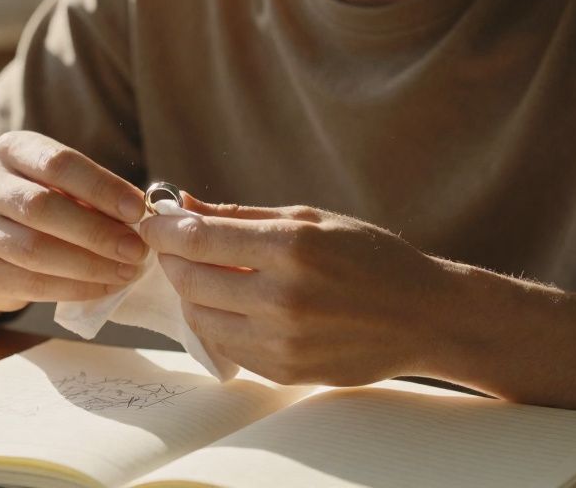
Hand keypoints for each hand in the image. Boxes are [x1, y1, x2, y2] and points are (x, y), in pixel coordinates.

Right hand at [0, 131, 148, 311]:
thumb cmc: (46, 204)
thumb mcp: (67, 186)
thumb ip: (97, 194)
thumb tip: (141, 214)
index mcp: (10, 150)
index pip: (58, 163)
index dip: (101, 187)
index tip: (138, 210)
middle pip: (41, 207)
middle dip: (96, 232)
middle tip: (136, 249)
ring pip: (33, 250)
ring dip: (88, 265)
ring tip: (127, 271)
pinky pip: (30, 284)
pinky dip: (74, 288)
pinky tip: (104, 287)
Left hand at [138, 196, 463, 385]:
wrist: (425, 316)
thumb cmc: (370, 257)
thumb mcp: (310, 219)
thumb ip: (241, 216)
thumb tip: (182, 204)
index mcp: (292, 249)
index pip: (199, 239)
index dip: (163, 229)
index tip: (151, 220)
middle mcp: (284, 298)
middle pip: (190, 279)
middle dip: (172, 259)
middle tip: (173, 245)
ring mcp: (283, 341)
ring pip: (201, 317)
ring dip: (190, 293)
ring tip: (202, 273)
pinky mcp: (284, 371)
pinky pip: (226, 345)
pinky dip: (216, 321)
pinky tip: (231, 303)